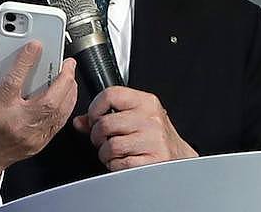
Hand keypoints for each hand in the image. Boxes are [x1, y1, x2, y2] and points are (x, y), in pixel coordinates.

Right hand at [0, 41, 77, 190]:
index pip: (14, 80)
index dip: (26, 60)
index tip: (35, 46)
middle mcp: (17, 122)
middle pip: (47, 99)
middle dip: (63, 78)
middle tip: (67, 63)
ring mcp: (31, 134)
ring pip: (58, 111)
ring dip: (69, 90)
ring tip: (69, 75)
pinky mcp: (40, 142)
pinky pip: (59, 122)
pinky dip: (67, 105)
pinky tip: (67, 94)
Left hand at [72, 86, 196, 171]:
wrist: (181, 159)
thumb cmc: (155, 137)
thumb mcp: (136, 117)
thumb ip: (107, 115)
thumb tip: (80, 122)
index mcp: (146, 102)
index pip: (110, 94)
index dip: (94, 108)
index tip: (93, 119)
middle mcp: (151, 119)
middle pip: (105, 123)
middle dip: (97, 136)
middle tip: (103, 141)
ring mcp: (153, 140)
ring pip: (110, 146)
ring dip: (105, 154)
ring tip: (114, 153)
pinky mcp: (153, 161)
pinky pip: (120, 164)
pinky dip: (115, 166)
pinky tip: (123, 162)